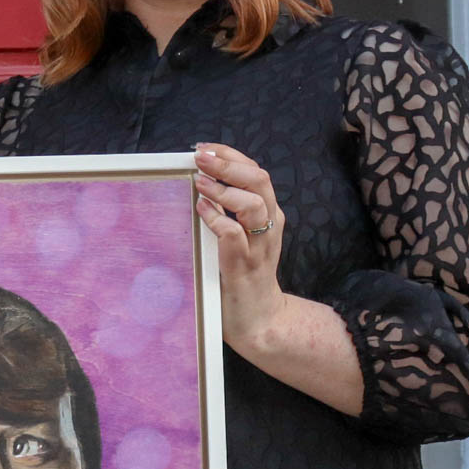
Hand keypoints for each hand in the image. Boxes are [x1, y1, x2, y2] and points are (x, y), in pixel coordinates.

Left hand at [192, 143, 288, 353]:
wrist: (259, 321)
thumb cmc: (244, 275)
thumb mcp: (242, 235)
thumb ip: (229, 210)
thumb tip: (201, 179)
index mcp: (269, 215)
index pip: (256, 172)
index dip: (231, 155)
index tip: (205, 147)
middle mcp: (270, 227)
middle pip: (260, 181)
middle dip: (228, 164)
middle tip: (200, 158)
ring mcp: (259, 248)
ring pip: (253, 205)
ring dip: (223, 190)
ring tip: (199, 183)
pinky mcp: (244, 268)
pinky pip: (234, 236)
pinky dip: (217, 220)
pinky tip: (200, 211)